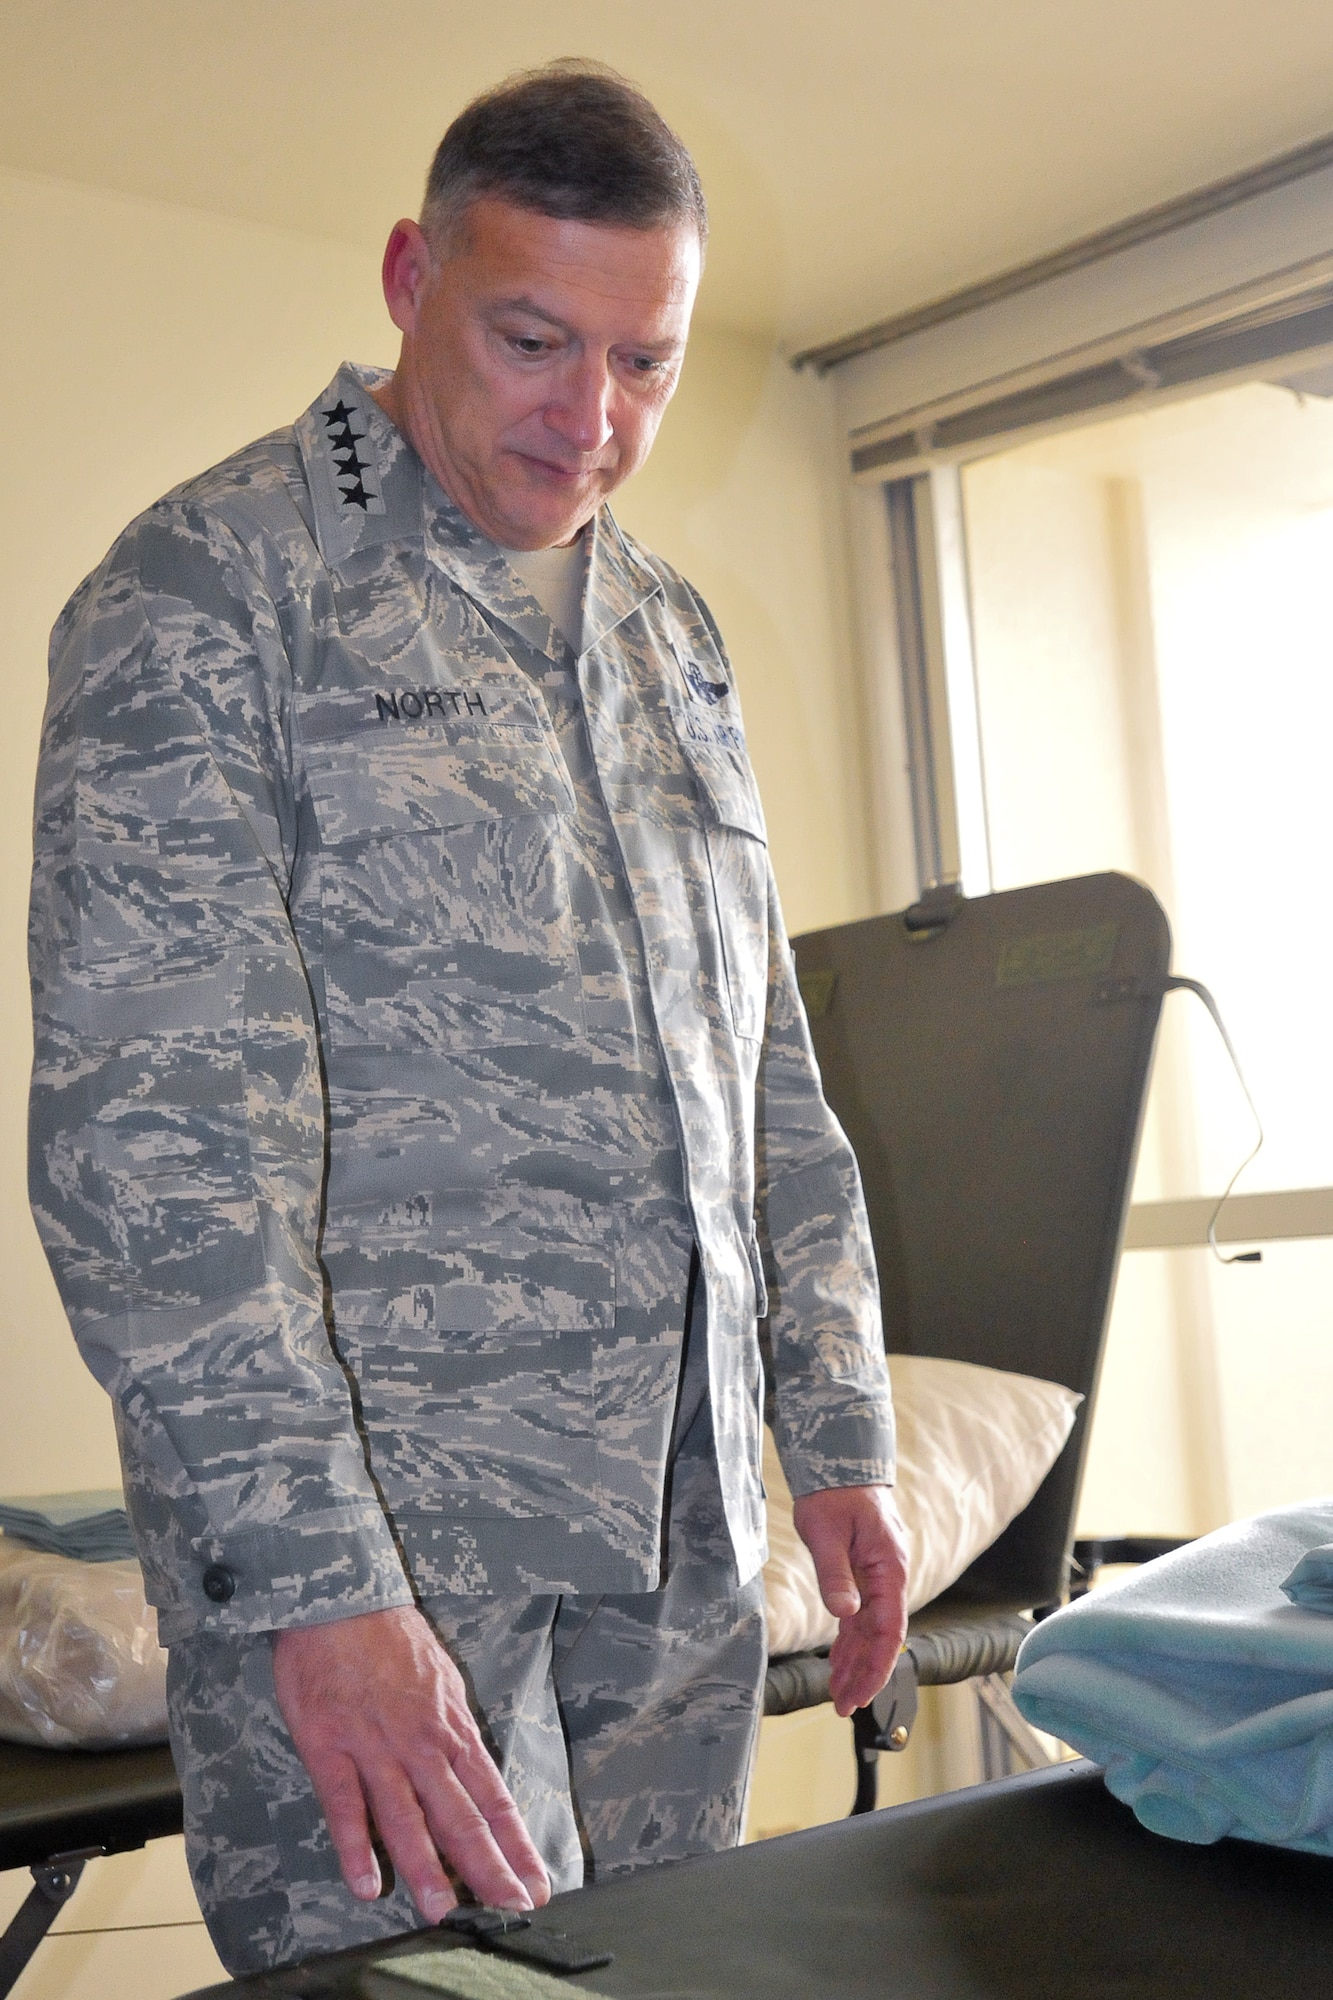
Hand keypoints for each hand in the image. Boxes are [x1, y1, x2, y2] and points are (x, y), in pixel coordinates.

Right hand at [271, 1605, 549, 1921]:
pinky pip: (345, 1806)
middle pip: (461, 1815)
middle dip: (489, 1866)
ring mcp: (376, 1747)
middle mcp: (422, 1743)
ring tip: (443, 1910)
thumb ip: (452, 1728)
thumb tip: (472, 1768)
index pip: (493, 1796)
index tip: (536, 1879)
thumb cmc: (391, 1635)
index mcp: (452, 1727)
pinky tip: (366, 1884)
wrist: (343, 1597)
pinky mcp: (329, 1746)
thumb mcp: (441, 1677)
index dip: (516, 1842)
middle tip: (512, 1907)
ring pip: (406, 1818)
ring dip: (427, 1867)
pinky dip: (356, 1847)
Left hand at [791, 1485, 909, 1717]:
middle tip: (842, 1707)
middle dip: (864, 1674)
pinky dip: (850, 1641)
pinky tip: (839, 1664)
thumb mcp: (826, 1533)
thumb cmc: (833, 1494)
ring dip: (855, 1663)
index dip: (876, 1665)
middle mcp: (889, 1577)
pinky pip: (861, 1616)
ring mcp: (878, 1577)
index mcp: (889, 1569)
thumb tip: (845, 1614)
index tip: (861, 1694)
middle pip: (881, 1637)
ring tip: (838, 1696)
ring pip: (870, 1630)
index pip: (889, 1629)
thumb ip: (835, 1575)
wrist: (838, 1464)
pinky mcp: (863, 1575)